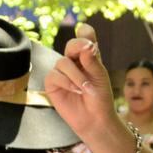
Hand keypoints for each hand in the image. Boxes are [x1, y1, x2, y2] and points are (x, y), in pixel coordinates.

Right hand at [44, 23, 114, 139]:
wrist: (94, 118)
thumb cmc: (100, 97)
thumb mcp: (100, 77)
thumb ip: (92, 61)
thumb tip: (86, 45)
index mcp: (89, 56)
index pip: (85, 37)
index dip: (85, 33)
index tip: (90, 39)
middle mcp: (74, 61)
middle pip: (71, 44)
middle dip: (78, 47)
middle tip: (88, 50)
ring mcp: (62, 72)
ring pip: (63, 62)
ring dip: (75, 75)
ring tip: (85, 88)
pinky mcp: (52, 83)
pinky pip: (54, 75)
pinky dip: (66, 82)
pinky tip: (75, 90)